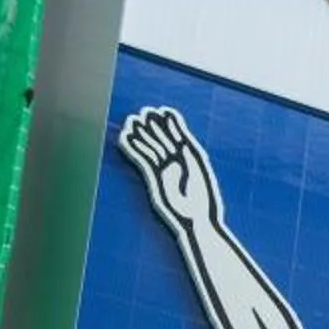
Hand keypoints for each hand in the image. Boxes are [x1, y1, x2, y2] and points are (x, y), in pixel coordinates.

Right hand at [118, 105, 216, 225]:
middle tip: (144, 112)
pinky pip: (143, 159)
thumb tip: (178, 139)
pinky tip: (127, 138)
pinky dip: (135, 148)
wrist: (195, 218)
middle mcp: (177, 162)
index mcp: (191, 158)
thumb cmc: (201, 196)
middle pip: (163, 140)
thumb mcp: (197, 173)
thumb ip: (187, 153)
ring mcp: (165, 169)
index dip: (171, 124)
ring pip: (152, 147)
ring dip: (142, 135)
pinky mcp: (154, 178)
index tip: (163, 111)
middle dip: (154, 126)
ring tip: (132, 121)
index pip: (178, 136)